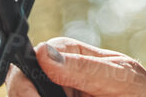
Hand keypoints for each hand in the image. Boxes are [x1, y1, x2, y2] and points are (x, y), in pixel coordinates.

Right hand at [8, 38, 145, 96]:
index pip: (39, 54)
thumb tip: (45, 55)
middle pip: (27, 82)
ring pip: (33, 94)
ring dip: (34, 96)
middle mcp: (62, 81)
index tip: (27, 87)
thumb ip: (86, 68)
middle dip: (24, 91)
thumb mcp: (121, 79)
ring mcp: (63, 95)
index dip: (27, 68)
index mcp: (75, 58)